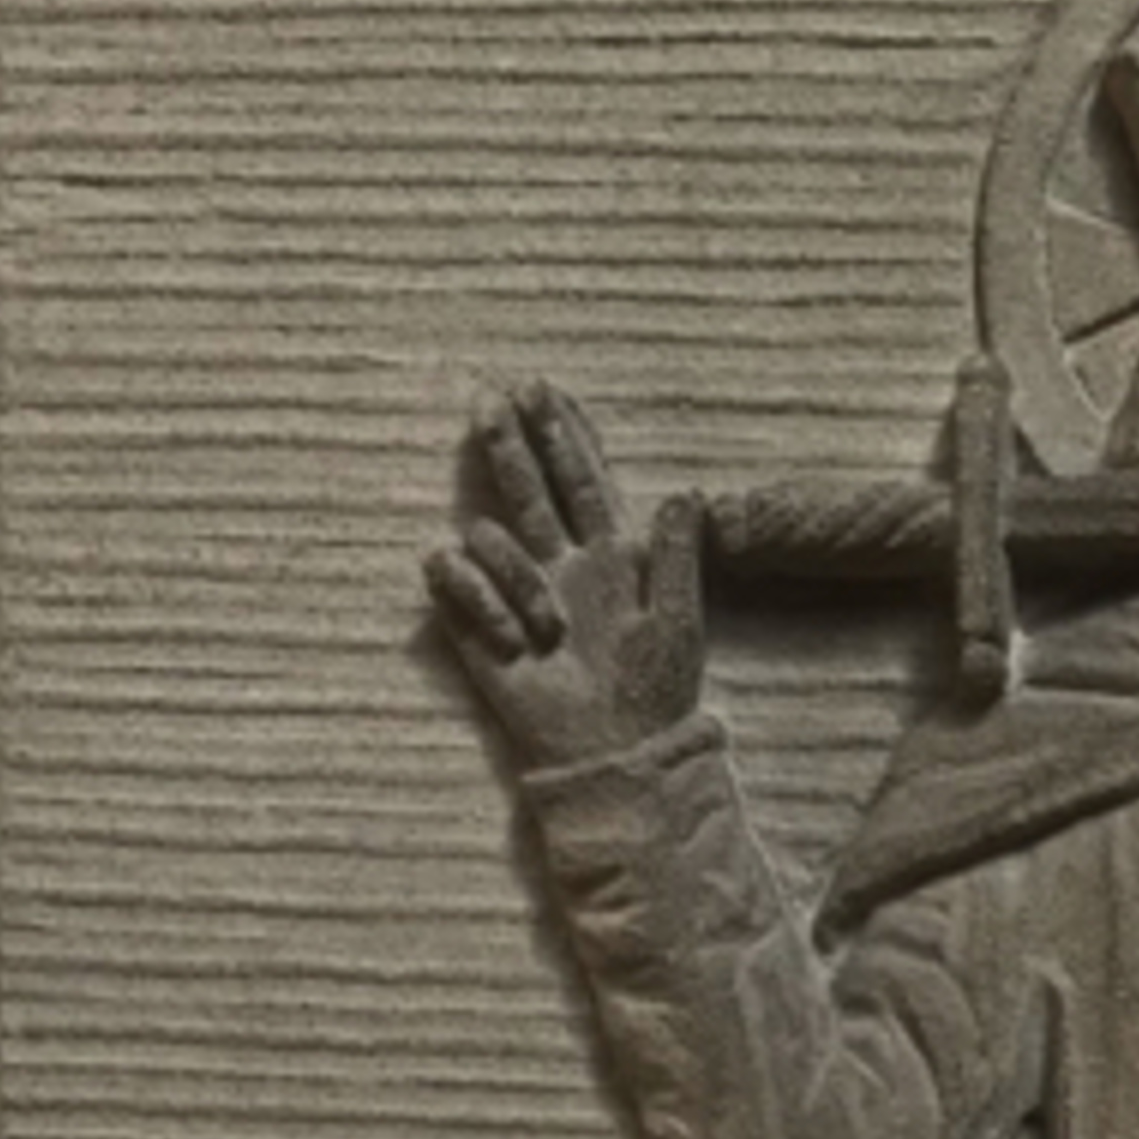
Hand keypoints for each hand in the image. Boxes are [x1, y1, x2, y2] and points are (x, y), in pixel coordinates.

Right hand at [428, 384, 704, 773]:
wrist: (612, 750)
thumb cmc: (652, 691)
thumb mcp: (677, 621)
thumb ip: (679, 556)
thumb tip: (686, 493)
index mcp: (610, 556)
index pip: (584, 481)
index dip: (565, 435)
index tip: (546, 388)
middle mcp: (558, 562)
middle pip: (527, 484)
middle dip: (510, 439)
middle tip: (493, 397)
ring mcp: (514, 587)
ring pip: (489, 534)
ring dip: (513, 578)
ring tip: (545, 633)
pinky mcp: (475, 617)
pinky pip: (451, 574)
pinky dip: (477, 602)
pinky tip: (509, 641)